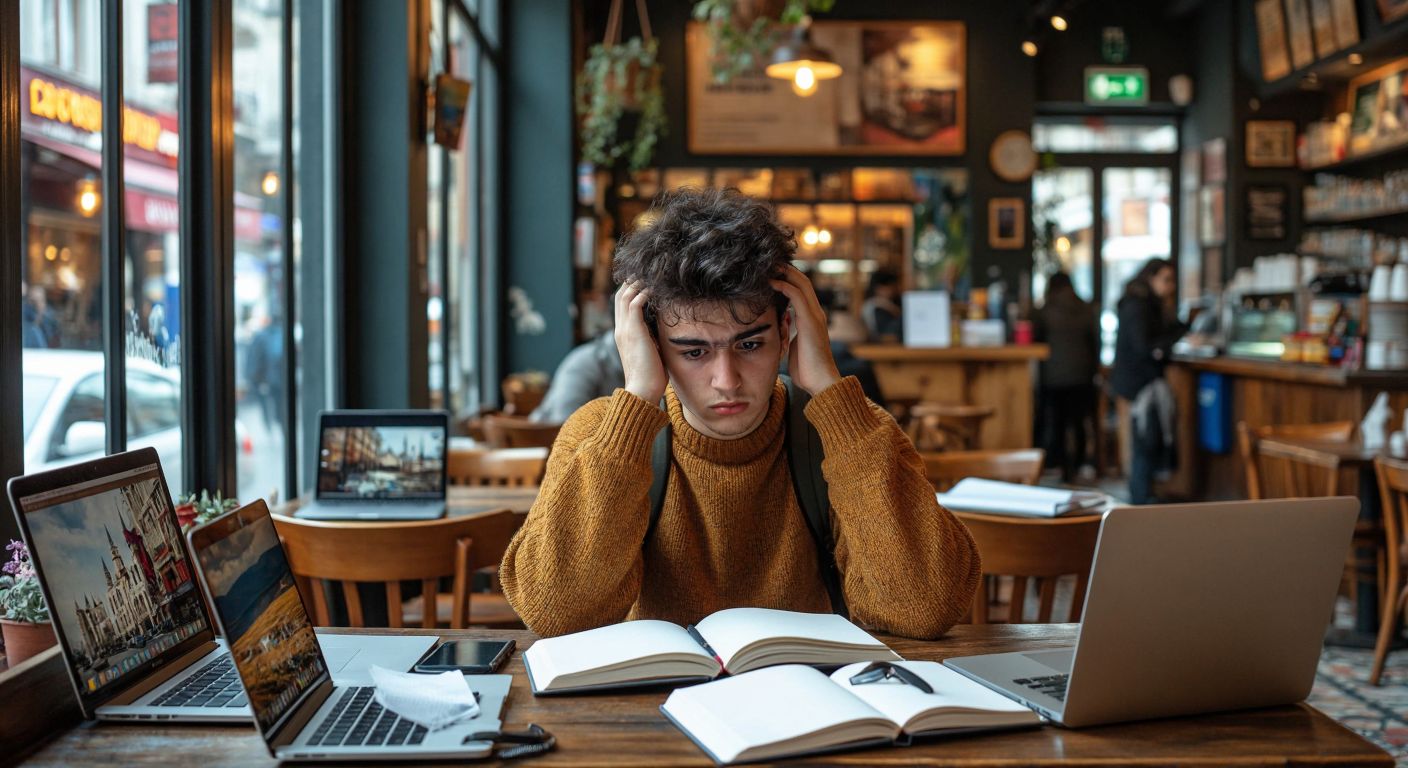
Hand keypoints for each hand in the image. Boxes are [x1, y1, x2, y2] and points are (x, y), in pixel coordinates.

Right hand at [614, 281, 667, 403]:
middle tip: (650, 273)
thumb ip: (654, 338)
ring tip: (654, 275)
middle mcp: (621, 329)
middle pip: (621, 294)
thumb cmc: (651, 376)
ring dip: (639, 283)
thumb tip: (665, 331)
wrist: (643, 390)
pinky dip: (644, 292)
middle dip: (634, 281)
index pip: (622, 304)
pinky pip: (635, 302)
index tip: (647, 282)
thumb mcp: (652, 352)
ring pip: (626, 294)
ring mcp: (625, 329)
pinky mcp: (633, 331)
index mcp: (624, 334)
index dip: (632, 290)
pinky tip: (656, 289)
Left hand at [769, 265, 840, 395]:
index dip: (788, 277)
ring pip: (801, 284)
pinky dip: (784, 286)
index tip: (772, 270)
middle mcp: (816, 313)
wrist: (820, 383)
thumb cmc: (806, 369)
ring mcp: (815, 315)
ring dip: (785, 272)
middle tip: (768, 261)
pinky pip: (796, 296)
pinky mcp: (810, 321)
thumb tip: (780, 322)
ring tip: (768, 264)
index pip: (802, 290)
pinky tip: (771, 281)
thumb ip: (788, 331)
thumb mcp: (793, 344)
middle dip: (786, 269)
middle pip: (803, 281)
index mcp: (812, 318)